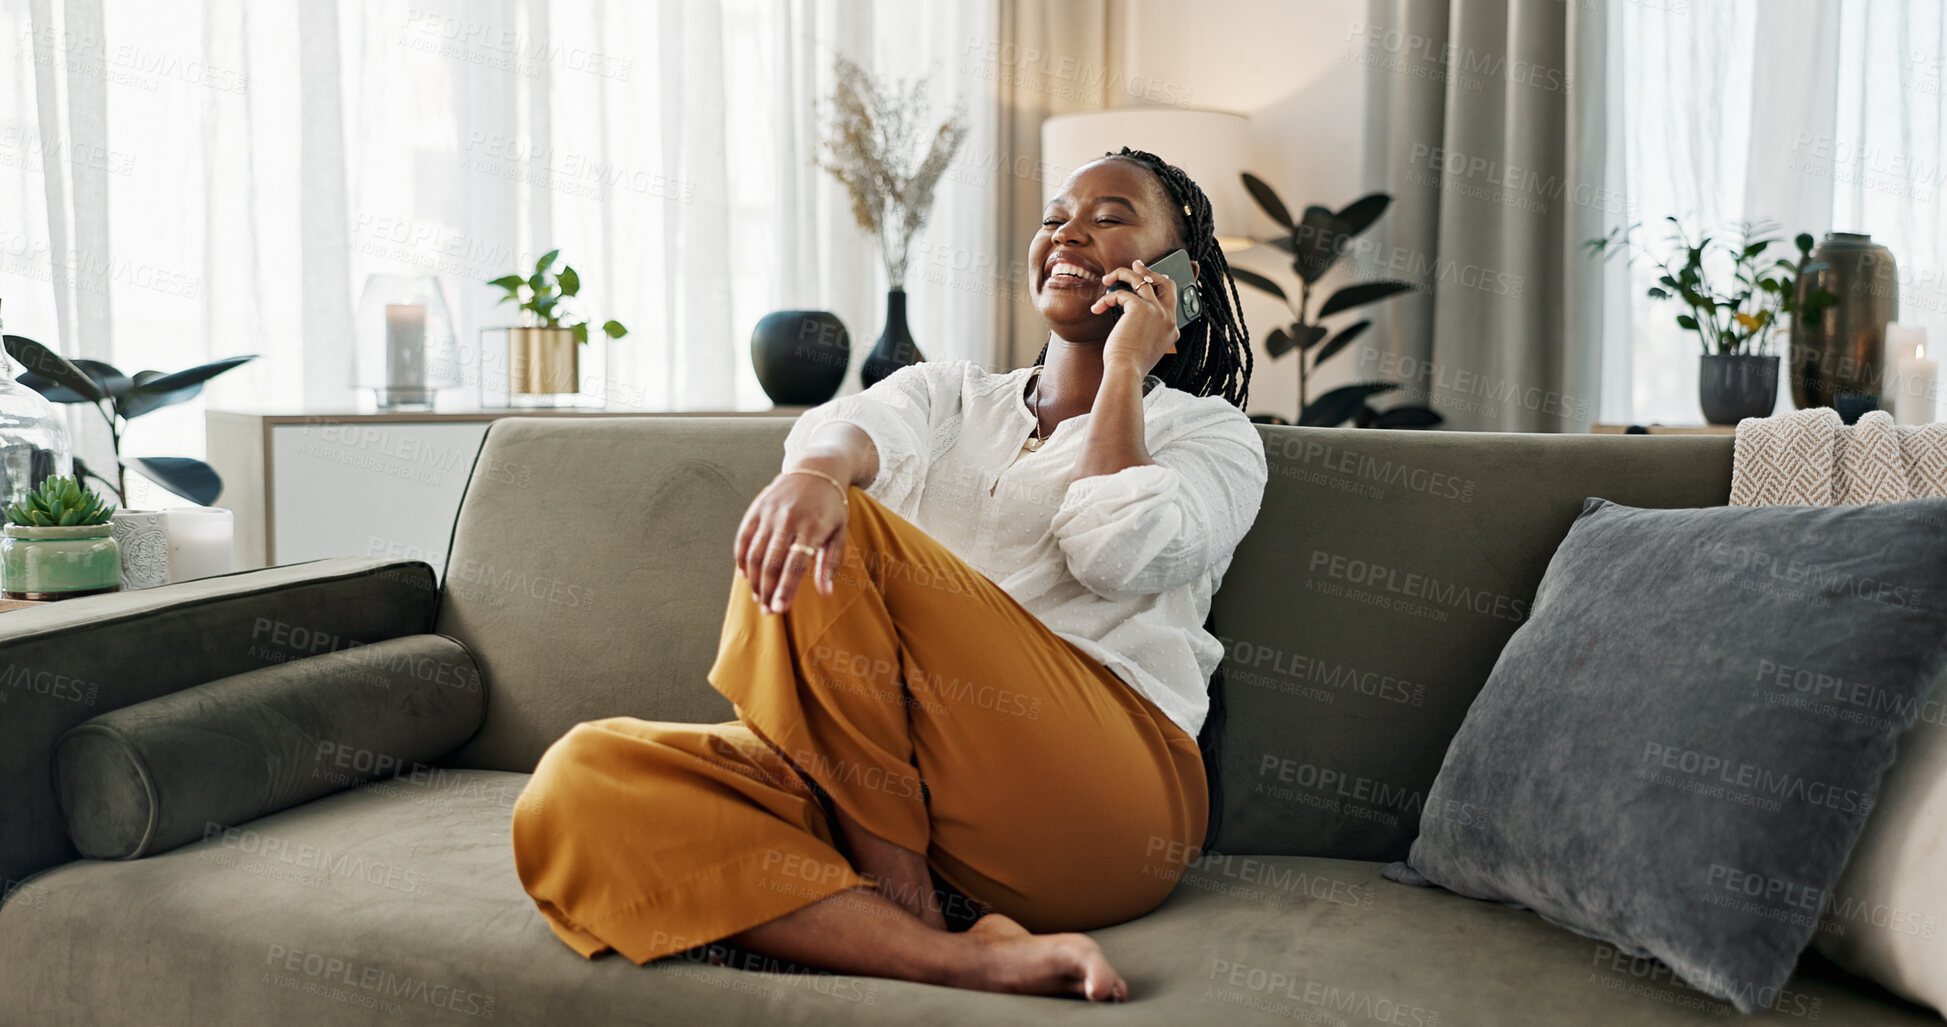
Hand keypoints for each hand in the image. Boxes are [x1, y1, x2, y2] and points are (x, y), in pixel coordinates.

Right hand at [733, 473, 848, 613]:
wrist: (818, 468)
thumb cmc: (832, 506)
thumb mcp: (840, 532)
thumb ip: (829, 563)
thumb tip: (825, 593)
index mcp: (812, 527)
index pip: (795, 565)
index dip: (785, 589)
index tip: (779, 609)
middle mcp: (789, 519)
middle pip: (772, 562)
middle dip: (767, 590)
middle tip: (767, 610)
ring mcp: (770, 512)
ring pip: (755, 552)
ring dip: (754, 579)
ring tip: (757, 597)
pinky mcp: (758, 507)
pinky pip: (744, 537)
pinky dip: (741, 558)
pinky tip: (744, 574)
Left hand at [1091, 257, 1179, 372]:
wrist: (1127, 372)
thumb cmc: (1130, 365)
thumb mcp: (1144, 347)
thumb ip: (1145, 330)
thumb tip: (1129, 312)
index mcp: (1172, 330)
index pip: (1171, 301)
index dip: (1160, 288)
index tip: (1149, 281)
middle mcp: (1169, 318)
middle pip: (1166, 283)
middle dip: (1150, 271)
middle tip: (1136, 265)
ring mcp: (1158, 312)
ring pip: (1142, 280)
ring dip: (1124, 274)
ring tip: (1109, 278)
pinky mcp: (1141, 308)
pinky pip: (1121, 293)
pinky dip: (1107, 299)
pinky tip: (1098, 308)